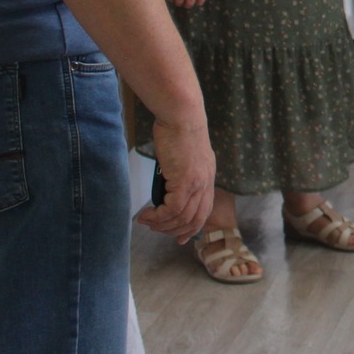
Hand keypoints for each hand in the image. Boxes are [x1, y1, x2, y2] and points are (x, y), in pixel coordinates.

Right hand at [135, 114, 214, 243]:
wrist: (181, 115)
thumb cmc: (178, 128)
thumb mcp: (183, 154)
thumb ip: (180, 170)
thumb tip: (167, 181)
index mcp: (207, 176)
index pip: (204, 210)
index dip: (192, 227)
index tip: (180, 238)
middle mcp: (205, 183)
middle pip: (195, 220)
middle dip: (174, 231)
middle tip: (155, 229)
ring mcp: (197, 184)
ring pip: (181, 218)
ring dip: (161, 225)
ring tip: (146, 221)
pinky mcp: (184, 181)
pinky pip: (171, 210)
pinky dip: (157, 217)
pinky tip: (146, 214)